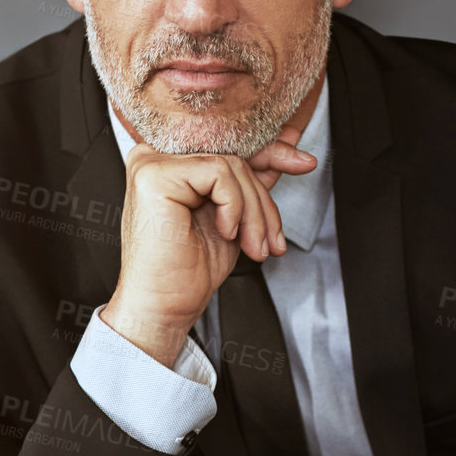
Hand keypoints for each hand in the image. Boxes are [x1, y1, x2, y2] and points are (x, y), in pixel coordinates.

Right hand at [100, 126, 316, 365]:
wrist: (163, 307)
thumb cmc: (188, 271)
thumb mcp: (234, 218)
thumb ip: (251, 182)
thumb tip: (288, 149)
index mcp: (172, 166)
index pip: (230, 148)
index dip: (272, 153)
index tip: (303, 162)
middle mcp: (157, 157)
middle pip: (235, 158)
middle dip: (264, 203)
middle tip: (271, 241)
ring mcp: (152, 163)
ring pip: (232, 166)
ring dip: (254, 213)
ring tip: (253, 246)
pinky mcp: (154, 174)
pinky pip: (219, 173)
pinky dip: (234, 207)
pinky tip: (225, 233)